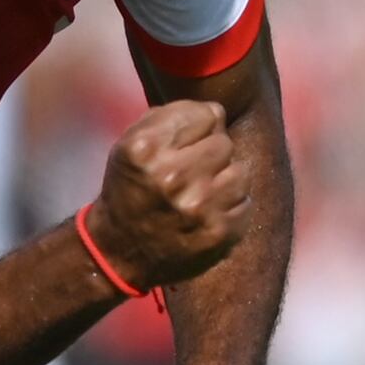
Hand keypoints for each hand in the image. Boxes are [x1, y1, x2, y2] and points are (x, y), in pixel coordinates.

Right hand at [83, 100, 252, 295]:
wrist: (119, 252)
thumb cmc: (130, 188)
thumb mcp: (130, 145)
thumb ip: (169, 118)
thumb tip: (217, 112)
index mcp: (145, 148)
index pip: (207, 114)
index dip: (199, 126)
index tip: (186, 143)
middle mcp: (171, 176)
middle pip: (224, 143)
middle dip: (211, 154)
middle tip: (193, 171)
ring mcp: (198, 207)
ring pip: (240, 171)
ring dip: (224, 179)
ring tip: (203, 192)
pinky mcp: (219, 233)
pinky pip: (245, 202)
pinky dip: (230, 206)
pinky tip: (208, 213)